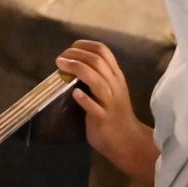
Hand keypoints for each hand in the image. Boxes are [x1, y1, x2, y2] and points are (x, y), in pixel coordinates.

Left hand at [58, 39, 159, 180]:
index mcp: (115, 76)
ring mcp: (110, 103)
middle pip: (97, 62)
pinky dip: (84, 99)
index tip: (69, 50)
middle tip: (60, 60)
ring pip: (97, 81)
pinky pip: (95, 107)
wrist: (127, 141)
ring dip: (77, 69)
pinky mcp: (104, 119)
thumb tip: (69, 61)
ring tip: (61, 67)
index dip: (83, 45)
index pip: (103, 51)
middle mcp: (115, 86)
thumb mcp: (109, 88)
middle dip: (75, 55)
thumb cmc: (113, 112)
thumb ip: (95, 74)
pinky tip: (75, 94)